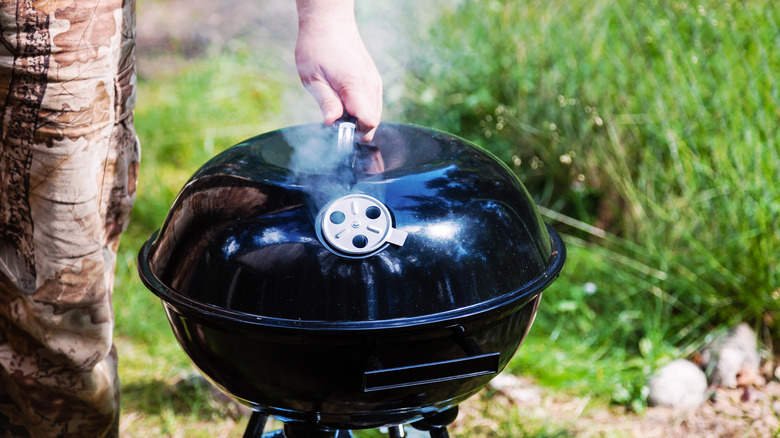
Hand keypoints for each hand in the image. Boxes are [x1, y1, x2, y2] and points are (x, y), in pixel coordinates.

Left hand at [295, 0, 381, 141]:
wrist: (329, 22)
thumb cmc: (317, 46)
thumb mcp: (313, 77)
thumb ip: (326, 102)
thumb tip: (331, 124)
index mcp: (356, 85)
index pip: (368, 122)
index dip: (354, 133)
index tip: (337, 131)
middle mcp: (371, 85)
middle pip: (373, 123)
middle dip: (356, 129)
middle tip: (334, 121)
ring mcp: (375, 82)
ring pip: (375, 115)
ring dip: (358, 120)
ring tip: (337, 110)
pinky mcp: (373, 80)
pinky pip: (373, 104)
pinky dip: (361, 110)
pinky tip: (344, 103)